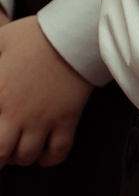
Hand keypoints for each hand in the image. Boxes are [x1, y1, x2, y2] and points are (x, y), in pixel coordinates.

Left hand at [0, 13, 92, 166]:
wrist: (73, 36)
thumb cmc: (33, 37)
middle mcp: (18, 114)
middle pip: (1, 153)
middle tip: (0, 151)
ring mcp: (45, 119)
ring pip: (27, 156)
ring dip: (19, 158)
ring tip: (17, 151)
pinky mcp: (67, 119)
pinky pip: (58, 151)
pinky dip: (49, 159)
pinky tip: (43, 155)